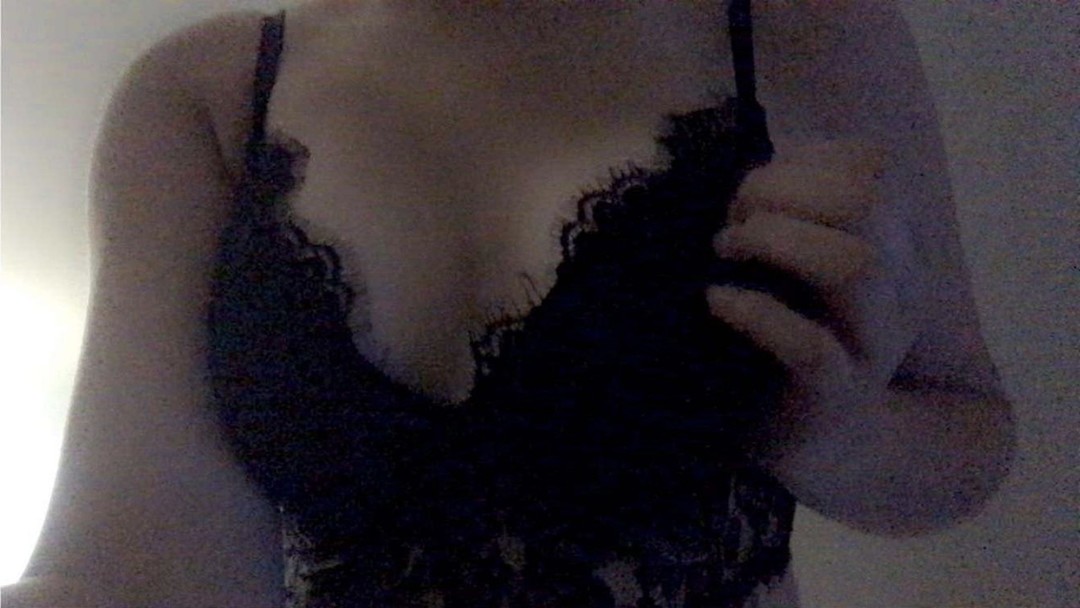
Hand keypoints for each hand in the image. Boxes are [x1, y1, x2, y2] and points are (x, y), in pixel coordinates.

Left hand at [706, 140, 919, 459]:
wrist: (810, 439)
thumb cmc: (788, 332)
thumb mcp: (793, 260)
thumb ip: (787, 207)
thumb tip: (753, 161)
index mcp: (889, 242)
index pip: (869, 166)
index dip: (799, 161)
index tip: (746, 191)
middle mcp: (895, 287)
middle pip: (865, 202)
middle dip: (784, 192)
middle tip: (730, 220)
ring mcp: (872, 344)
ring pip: (856, 266)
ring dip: (777, 242)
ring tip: (725, 251)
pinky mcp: (835, 395)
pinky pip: (811, 347)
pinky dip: (757, 313)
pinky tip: (718, 301)